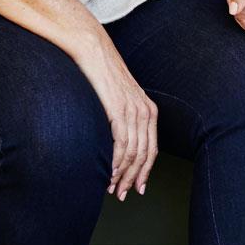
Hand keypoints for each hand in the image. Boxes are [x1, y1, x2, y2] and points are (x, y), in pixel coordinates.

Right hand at [70, 34, 158, 200]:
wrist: (93, 50)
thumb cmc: (102, 75)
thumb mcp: (120, 98)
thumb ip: (123, 119)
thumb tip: (117, 142)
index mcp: (149, 110)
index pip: (151, 150)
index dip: (145, 172)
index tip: (137, 188)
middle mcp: (145, 111)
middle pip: (144, 156)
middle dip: (134, 179)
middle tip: (123, 194)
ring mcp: (133, 110)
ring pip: (133, 153)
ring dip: (123, 175)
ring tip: (113, 188)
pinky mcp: (119, 109)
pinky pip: (121, 143)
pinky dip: (116, 161)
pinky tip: (109, 172)